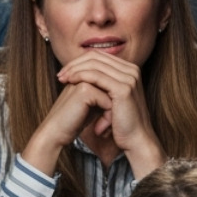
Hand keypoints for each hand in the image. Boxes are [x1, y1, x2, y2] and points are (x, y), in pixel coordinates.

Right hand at [20, 78, 113, 175]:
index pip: (111, 87)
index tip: (105, 124)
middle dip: (113, 110)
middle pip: (114, 90)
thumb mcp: (92, 106)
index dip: (111, 106)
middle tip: (105, 128)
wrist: (55, 133)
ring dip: (111, 114)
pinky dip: (107, 117)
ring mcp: (84, 80)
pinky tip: (99, 129)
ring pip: (113, 95)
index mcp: (85, 75)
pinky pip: (108, 101)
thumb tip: (124, 93)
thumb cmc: (74, 122)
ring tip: (104, 129)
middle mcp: (84, 74)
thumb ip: (104, 95)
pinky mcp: (85, 90)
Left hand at [57, 51, 161, 176]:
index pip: (100, 56)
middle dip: (75, 64)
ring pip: (94, 64)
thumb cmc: (122, 122)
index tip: (65, 71)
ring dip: (74, 70)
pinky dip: (80, 76)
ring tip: (62, 79)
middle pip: (96, 56)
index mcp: (129, 69)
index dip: (80, 61)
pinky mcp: (123, 88)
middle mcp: (132, 70)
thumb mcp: (111, 98)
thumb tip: (82, 73)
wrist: (136, 140)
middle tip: (60, 74)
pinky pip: (96, 76)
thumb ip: (102, 84)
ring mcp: (129, 78)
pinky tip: (70, 81)